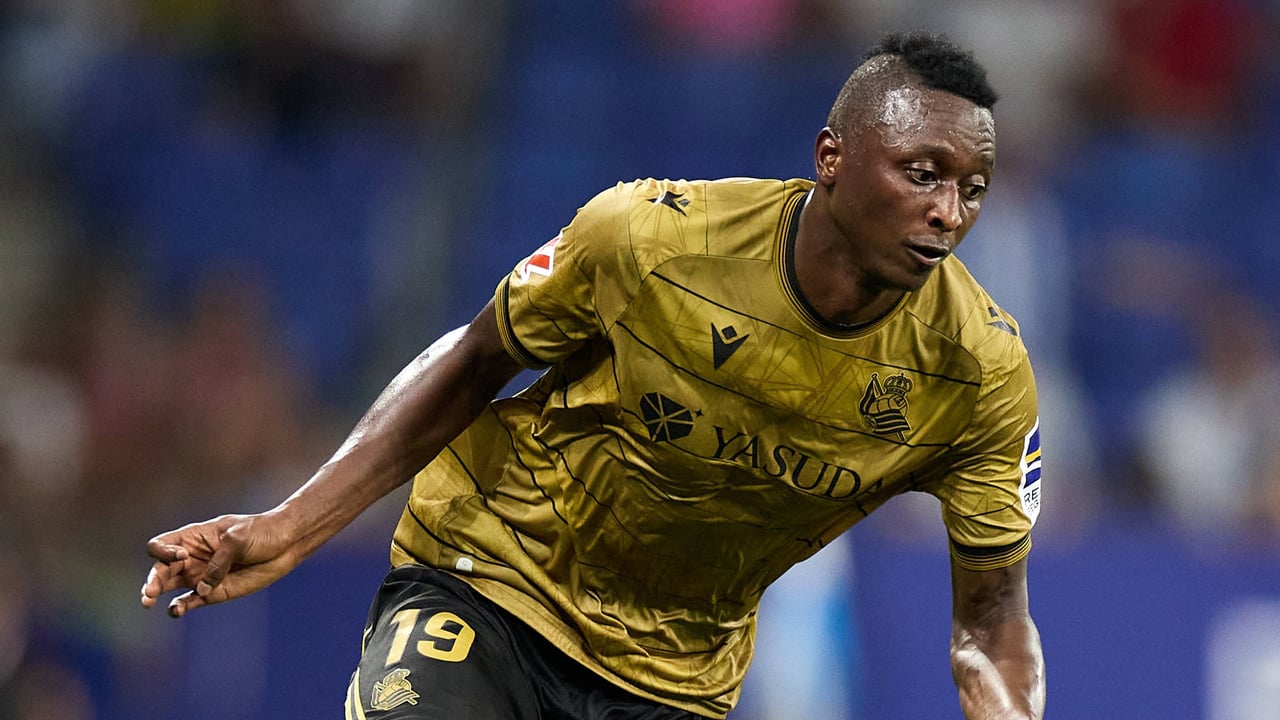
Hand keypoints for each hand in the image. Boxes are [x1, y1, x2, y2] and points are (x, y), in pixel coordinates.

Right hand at [140, 512, 299, 617]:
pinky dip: (179, 607)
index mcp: (193, 537)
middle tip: (149, 593)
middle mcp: (190, 558)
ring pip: (168, 587)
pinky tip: (176, 611)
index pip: (161, 545)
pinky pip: (188, 602)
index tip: (182, 555)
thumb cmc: (260, 533)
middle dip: (152, 580)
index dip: (163, 552)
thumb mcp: (238, 539)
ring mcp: (199, 576)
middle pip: (160, 569)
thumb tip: (201, 588)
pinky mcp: (212, 593)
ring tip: (149, 602)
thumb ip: (219, 562)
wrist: (284, 545)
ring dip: (156, 594)